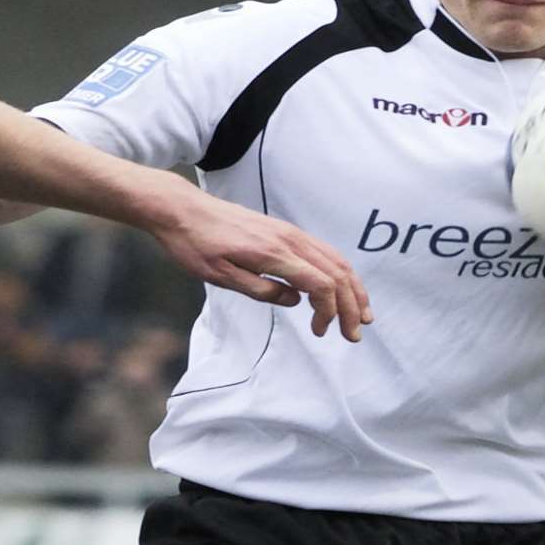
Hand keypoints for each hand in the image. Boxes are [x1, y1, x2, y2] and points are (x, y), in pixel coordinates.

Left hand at [146, 191, 371, 340]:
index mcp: (274, 253)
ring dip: (353, 288)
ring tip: (362, 313)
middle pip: (336, 272)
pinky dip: (339, 271)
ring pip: (335, 259)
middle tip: (354, 334)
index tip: (321, 332)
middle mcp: (289, 239)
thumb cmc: (196, 245)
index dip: (329, 311)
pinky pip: (323, 251)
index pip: (320, 284)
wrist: (183, 210)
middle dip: (351, 305)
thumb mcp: (220, 277)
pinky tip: (341, 287)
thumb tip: (295, 301)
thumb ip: (260, 290)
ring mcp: (290, 232)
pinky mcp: (285, 231)